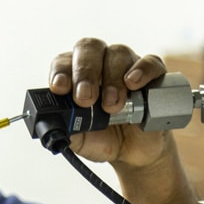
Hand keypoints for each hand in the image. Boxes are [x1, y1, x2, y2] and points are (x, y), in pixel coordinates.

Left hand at [48, 38, 168, 166]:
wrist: (132, 154)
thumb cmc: (103, 139)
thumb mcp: (78, 139)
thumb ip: (63, 129)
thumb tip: (51, 122)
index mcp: (76, 76)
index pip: (64, 62)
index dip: (61, 71)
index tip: (60, 88)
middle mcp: (100, 64)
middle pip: (89, 49)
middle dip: (85, 73)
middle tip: (86, 98)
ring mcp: (126, 66)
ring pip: (117, 53)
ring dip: (112, 79)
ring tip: (112, 105)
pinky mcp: (152, 76)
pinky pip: (150, 62)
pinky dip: (141, 70)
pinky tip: (133, 83)